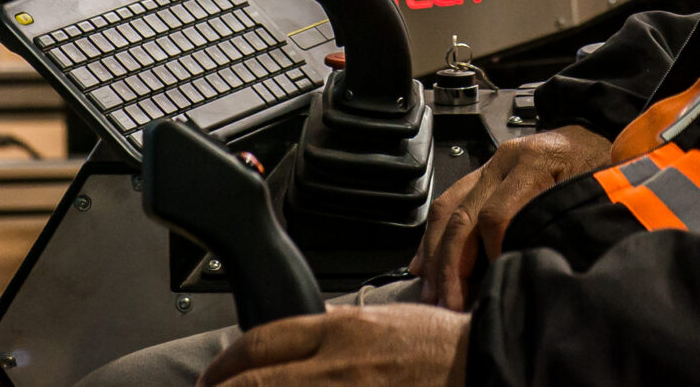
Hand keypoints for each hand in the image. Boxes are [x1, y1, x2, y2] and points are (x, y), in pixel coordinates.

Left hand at [198, 303, 467, 386]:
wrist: (487, 365)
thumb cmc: (443, 347)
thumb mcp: (382, 319)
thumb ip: (337, 330)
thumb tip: (297, 344)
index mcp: (341, 330)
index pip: (261, 343)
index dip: (226, 364)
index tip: (212, 378)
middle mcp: (335, 367)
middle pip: (255, 381)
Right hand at [414, 126, 613, 309]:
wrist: (598, 131)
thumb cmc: (602, 163)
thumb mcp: (593, 190)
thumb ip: (563, 223)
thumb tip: (532, 267)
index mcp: (534, 161)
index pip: (496, 215)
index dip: (491, 254)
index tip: (493, 283)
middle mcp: (505, 160)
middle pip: (463, 214)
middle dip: (452, 265)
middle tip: (451, 302)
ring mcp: (490, 165)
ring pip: (447, 208)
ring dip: (435, 254)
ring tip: (432, 290)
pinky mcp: (485, 173)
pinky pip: (449, 202)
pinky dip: (434, 236)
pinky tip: (424, 263)